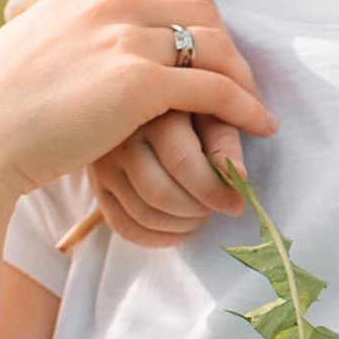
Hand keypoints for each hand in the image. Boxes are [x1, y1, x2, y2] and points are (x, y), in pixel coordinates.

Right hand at [0, 0, 274, 212]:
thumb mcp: (34, 46)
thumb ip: (71, 33)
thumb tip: (87, 49)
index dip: (202, 7)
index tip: (213, 39)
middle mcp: (108, 1)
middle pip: (200, 8)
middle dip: (228, 42)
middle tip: (241, 77)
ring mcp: (125, 38)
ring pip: (214, 45)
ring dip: (243, 76)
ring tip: (254, 105)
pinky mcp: (139, 84)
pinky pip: (215, 88)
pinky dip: (244, 106)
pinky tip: (258, 127)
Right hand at [87, 95, 253, 244]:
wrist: (137, 100)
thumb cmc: (185, 104)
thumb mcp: (208, 109)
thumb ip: (224, 140)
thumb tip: (240, 178)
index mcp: (152, 111)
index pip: (183, 163)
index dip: (215, 190)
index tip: (238, 202)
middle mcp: (122, 138)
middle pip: (161, 194)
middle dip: (199, 210)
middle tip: (220, 206)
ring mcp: (104, 165)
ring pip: (143, 214)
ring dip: (181, 225)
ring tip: (203, 214)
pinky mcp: (97, 186)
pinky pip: (123, 226)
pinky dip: (157, 237)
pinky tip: (180, 228)